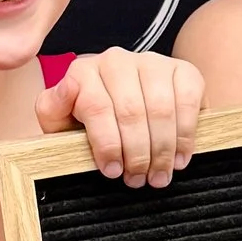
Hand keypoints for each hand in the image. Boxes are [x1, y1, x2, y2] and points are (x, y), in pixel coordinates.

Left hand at [40, 50, 201, 186]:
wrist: (121, 108)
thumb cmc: (90, 122)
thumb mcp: (61, 121)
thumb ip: (54, 109)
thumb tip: (66, 90)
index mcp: (83, 71)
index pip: (97, 107)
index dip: (107, 144)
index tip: (112, 172)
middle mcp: (117, 60)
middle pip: (132, 111)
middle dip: (136, 154)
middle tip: (138, 180)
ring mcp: (152, 62)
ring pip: (161, 109)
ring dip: (162, 150)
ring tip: (158, 175)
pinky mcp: (182, 69)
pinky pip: (187, 101)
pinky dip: (185, 135)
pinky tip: (179, 157)